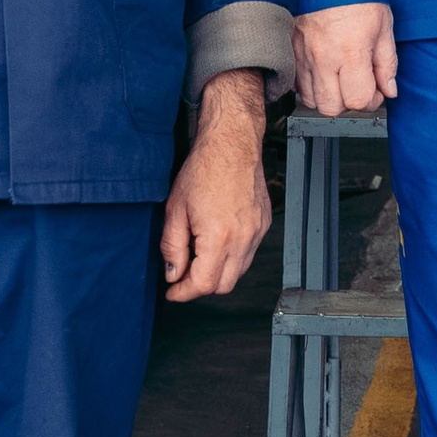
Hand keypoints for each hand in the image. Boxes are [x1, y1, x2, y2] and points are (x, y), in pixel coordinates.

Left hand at [161, 70, 270, 302]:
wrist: (232, 144)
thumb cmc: (203, 169)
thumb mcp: (175, 210)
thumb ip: (172, 247)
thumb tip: (173, 274)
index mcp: (218, 237)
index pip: (203, 284)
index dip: (184, 293)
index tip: (172, 291)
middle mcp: (243, 239)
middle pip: (223, 286)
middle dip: (200, 286)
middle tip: (182, 276)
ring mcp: (257, 232)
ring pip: (238, 272)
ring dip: (217, 272)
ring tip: (198, 256)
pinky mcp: (264, 224)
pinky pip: (248, 254)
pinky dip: (232, 257)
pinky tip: (217, 242)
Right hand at [294, 0, 397, 115]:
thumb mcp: (384, 25)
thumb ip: (387, 62)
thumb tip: (389, 89)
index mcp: (350, 51)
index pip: (359, 100)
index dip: (372, 100)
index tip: (376, 89)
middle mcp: (323, 57)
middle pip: (331, 108)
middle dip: (348, 102)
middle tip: (357, 85)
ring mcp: (302, 55)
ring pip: (311, 99)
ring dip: (328, 95)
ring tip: (339, 78)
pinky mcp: (290, 50)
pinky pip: (296, 84)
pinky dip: (309, 85)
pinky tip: (323, 71)